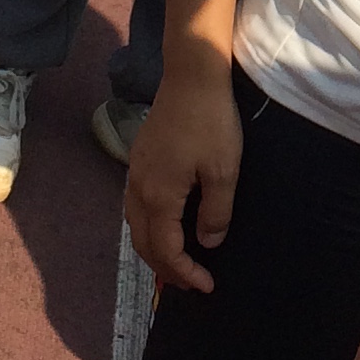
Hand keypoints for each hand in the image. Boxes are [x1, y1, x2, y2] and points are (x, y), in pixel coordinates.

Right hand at [124, 56, 241, 292]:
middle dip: (166, 268)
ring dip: (154, 248)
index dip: (184, 273)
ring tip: (178, 259)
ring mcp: (135, 172)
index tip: (207, 286)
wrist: (192, 74)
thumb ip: (216, 212)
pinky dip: (149, 226)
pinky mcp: (139, 158)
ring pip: (135, 225)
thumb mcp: (224, 169)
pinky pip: (135, 206)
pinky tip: (165, 222)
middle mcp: (139, 188)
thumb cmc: (212, 121)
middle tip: (191, 282)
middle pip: (144, 243)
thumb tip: (207, 243)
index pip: (166, 250)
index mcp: (159, 196)